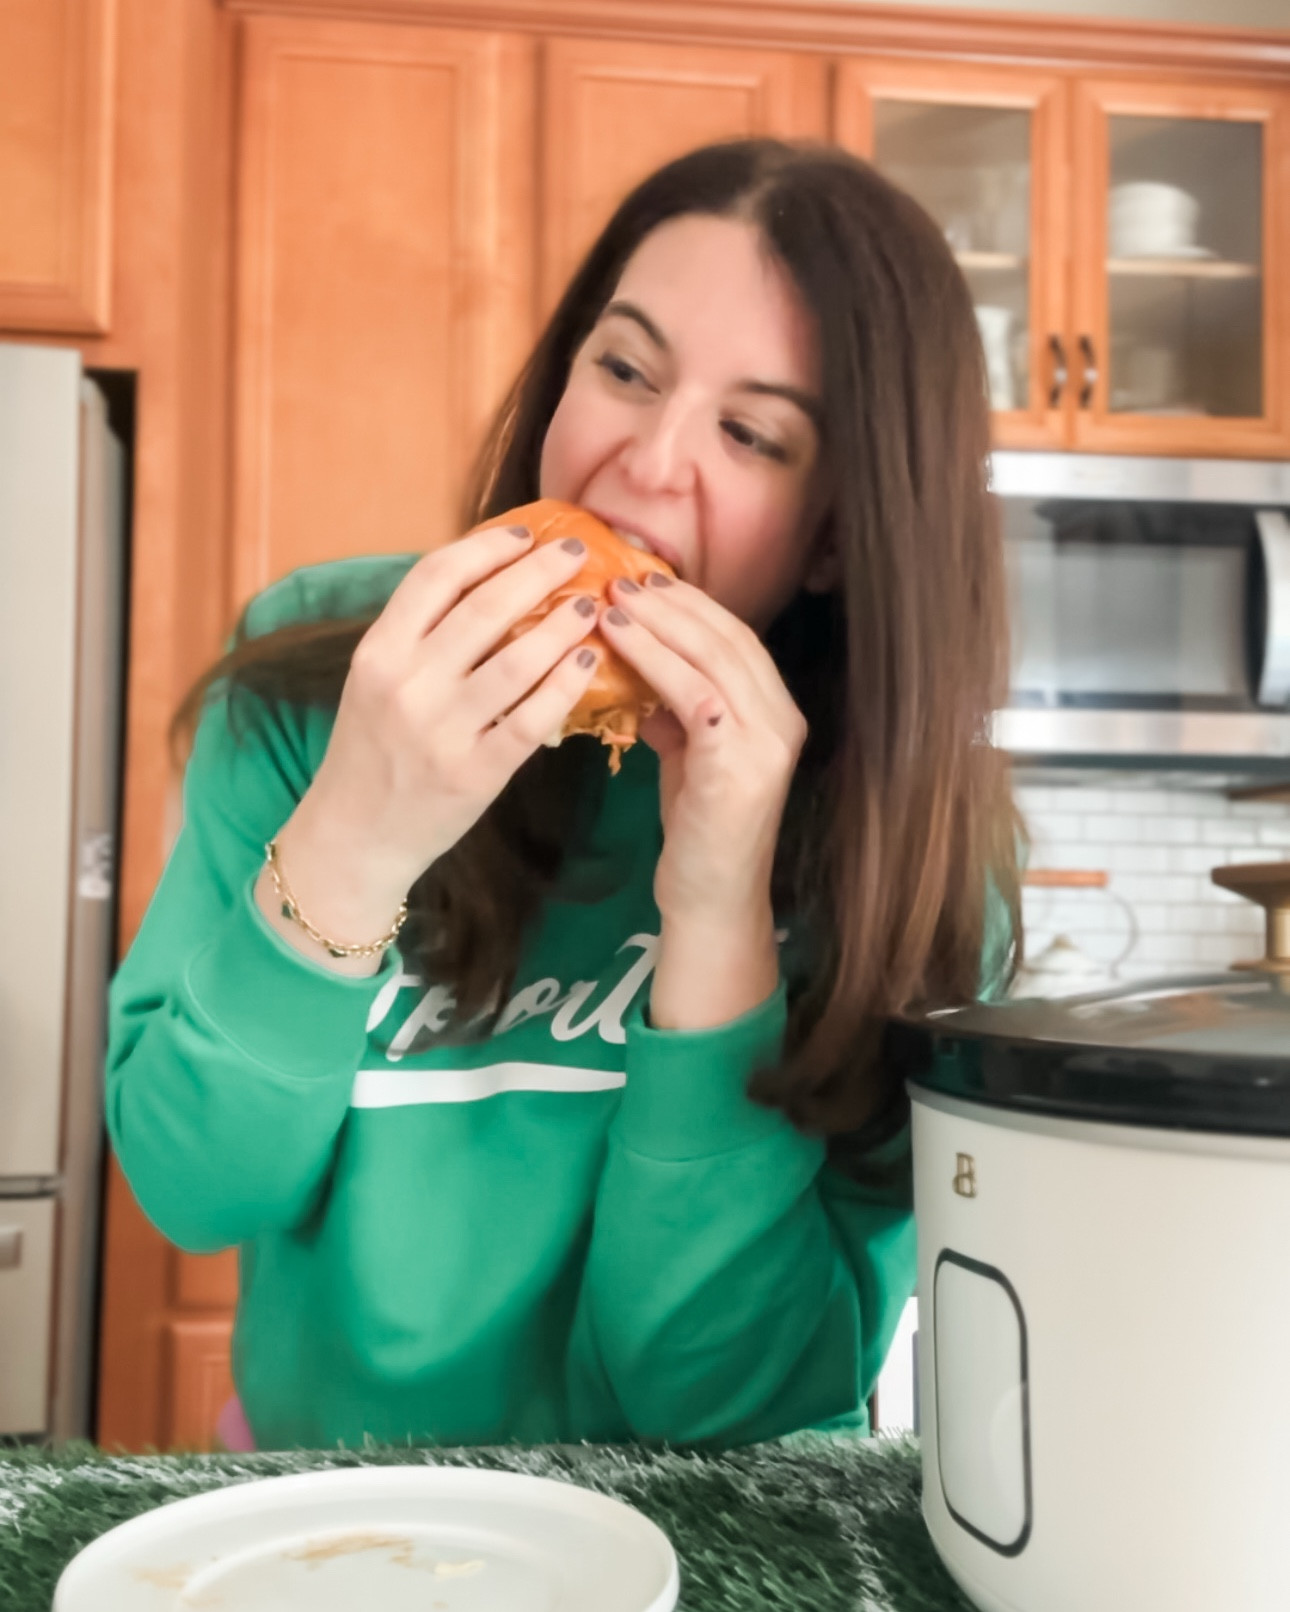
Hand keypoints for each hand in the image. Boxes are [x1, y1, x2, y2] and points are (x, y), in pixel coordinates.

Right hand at [278, 524, 600, 927]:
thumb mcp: (376, 681)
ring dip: (562, 625)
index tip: (526, 532)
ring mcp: (441, 731)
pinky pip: (532, 719)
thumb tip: (492, 577)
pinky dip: (564, 685)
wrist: (353, 836)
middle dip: (539, 571)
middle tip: (577, 552)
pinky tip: (587, 663)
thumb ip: (421, 636)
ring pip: (517, 661)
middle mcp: (406, 685)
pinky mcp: (474, 774)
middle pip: (485, 608)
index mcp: (378, 652)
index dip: (487, 546)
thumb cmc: (373, 750)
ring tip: (591, 605)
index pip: (436, 576)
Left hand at [601, 572, 806, 924]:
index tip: (641, 576)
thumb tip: (639, 668)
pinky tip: (616, 640)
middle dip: (672, 599)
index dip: (689, 602)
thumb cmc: (698, 831)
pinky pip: (692, 692)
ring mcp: (768, 740)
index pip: (735, 637)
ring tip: (611, 595)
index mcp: (777, 712)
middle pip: (727, 635)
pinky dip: (651, 659)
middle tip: (621, 570)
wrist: (712, 899)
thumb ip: (677, 710)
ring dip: (657, 619)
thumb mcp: (690, 756)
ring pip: (711, 655)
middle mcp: (783, 719)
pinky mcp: (740, 762)